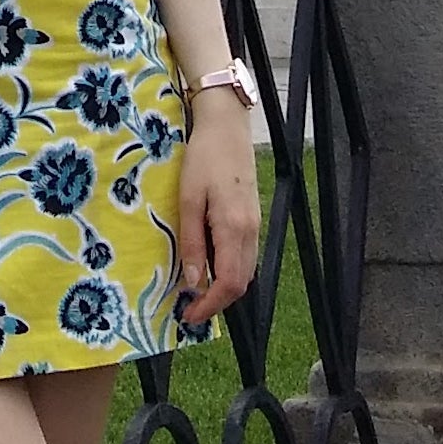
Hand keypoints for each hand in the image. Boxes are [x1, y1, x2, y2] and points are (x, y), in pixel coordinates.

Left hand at [176, 87, 261, 327]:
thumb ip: (192, 242)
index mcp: (234, 229)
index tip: (189, 317)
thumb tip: (193, 282)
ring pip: (244, 270)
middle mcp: (250, 232)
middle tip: (189, 307)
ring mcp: (255, 225)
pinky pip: (244, 255)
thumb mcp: (188, 199)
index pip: (229, 284)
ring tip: (196, 289)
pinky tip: (209, 262)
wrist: (226, 126)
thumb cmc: (203, 158)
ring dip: (223, 286)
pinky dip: (229, 268)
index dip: (210, 306)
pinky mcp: (252, 217)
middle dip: (217, 302)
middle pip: (240, 283)